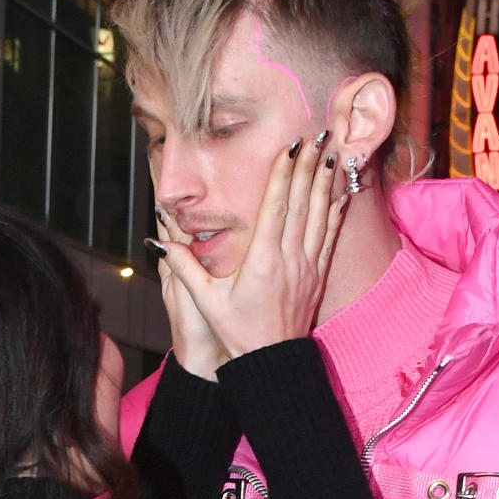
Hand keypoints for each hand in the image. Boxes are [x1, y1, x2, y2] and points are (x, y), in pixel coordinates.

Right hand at [155, 136, 346, 364]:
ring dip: (325, 183)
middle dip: (308, 166)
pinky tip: (339, 193)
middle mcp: (289, 259)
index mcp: (262, 261)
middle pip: (302, 203)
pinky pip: (330, 237)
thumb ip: (182, 267)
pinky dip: (335, 211)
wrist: (271, 363)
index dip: (282, 174)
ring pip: (321, 216)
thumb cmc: (237, 333)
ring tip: (330, 154)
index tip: (288, 147)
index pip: (275, 207)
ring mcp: (307, 267)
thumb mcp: (204, 301)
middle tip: (315, 135)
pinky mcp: (317, 276)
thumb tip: (159, 240)